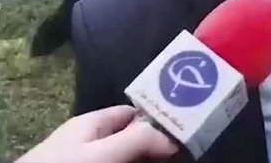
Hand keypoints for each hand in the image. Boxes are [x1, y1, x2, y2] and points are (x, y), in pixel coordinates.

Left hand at [15, 105, 177, 162]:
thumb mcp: (100, 153)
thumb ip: (136, 141)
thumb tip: (173, 138)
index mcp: (91, 124)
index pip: (132, 114)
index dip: (158, 118)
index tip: (185, 128)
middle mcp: (89, 142)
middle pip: (131, 139)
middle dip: (155, 146)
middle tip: (183, 154)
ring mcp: (85, 161)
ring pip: (123, 159)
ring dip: (145, 160)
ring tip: (173, 162)